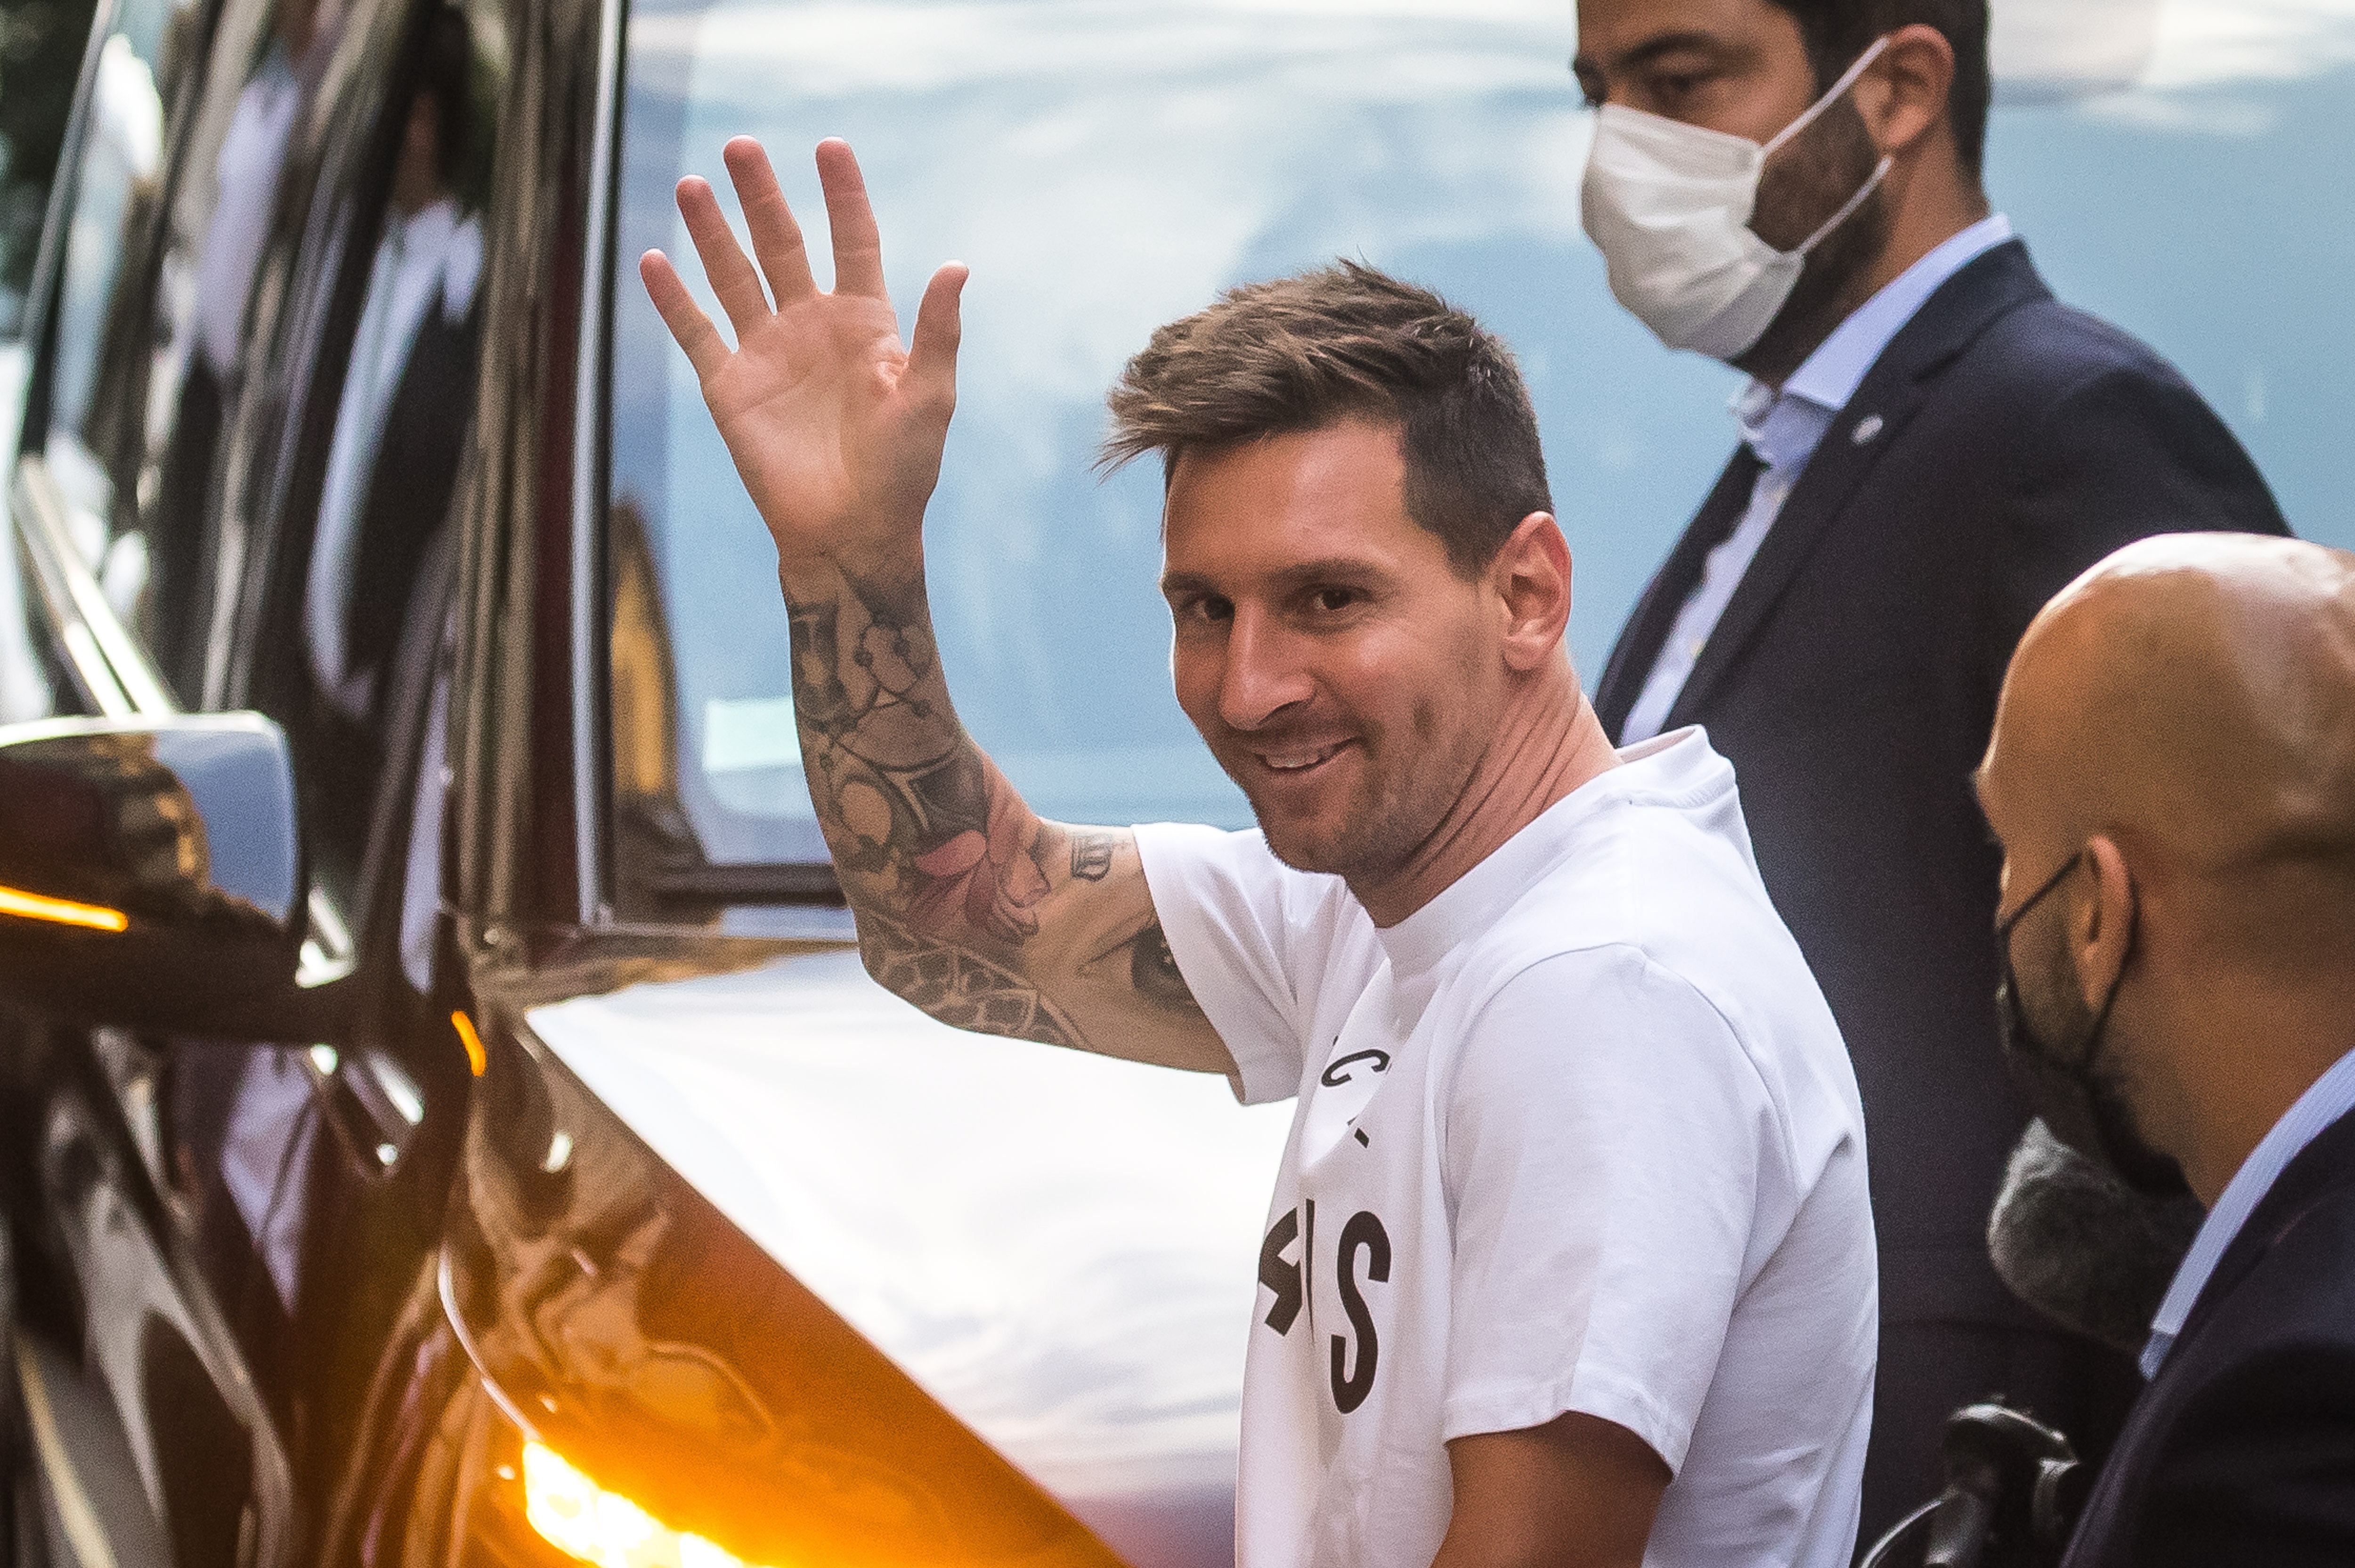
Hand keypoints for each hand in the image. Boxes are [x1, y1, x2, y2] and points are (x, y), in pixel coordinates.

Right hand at [640, 137, 966, 579]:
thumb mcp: (930, 397)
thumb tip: (957, 265)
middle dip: (761, 195)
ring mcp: (768, 354)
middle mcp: (813, 328)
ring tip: (691, 183)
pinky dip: (673, 299)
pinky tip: (654, 259)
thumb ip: (939, 331)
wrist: (852, 533)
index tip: (830, 146)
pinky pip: (697, 333)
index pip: (853, 241)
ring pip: (734, 276)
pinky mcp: (731, 388)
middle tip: (741, 145)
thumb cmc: (903, 472)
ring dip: (711, 232)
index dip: (843, 194)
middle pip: (782, 244)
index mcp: (866, 324)